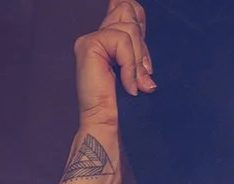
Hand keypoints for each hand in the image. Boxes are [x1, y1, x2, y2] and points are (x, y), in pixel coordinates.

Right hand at [73, 0, 152, 125]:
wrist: (106, 121)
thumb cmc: (122, 101)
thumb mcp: (136, 65)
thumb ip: (136, 43)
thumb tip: (137, 11)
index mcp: (106, 37)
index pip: (125, 8)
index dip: (138, 16)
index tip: (144, 49)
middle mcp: (96, 35)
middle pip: (129, 14)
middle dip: (141, 46)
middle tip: (143, 73)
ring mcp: (90, 39)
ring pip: (129, 29)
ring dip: (137, 60)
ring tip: (137, 83)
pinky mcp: (89, 44)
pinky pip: (122, 41)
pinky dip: (130, 64)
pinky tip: (129, 84)